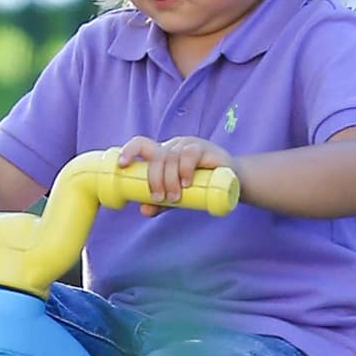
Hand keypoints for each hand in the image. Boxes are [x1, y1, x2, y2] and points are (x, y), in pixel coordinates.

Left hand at [117, 135, 235, 216]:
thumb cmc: (201, 186)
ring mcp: (188, 145)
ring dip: (170, 179)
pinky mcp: (205, 148)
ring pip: (171, 157)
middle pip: (156, 157)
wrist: (232, 182)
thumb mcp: (178, 196)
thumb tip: (143, 210)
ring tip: (175, 197)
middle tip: (160, 198)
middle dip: (155, 179)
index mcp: (162, 154)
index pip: (141, 145)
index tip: (122, 165)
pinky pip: (190, 154)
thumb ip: (160, 203)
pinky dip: (185, 169)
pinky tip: (187, 182)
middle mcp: (173, 146)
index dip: (129, 151)